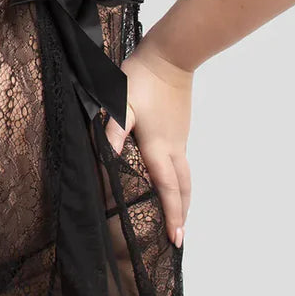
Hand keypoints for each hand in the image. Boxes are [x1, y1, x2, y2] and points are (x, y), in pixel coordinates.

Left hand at [105, 37, 192, 247]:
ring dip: (184, 198)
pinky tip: (173, 181)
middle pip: (182, 187)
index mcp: (157, 146)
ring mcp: (179, 137)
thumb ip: (114, 131)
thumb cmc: (140, 78)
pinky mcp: (179, 128)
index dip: (172, 215)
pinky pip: (182, 162)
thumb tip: (110, 157)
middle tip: (179, 237)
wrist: (170, 56)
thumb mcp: (120, 104)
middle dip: (181, 213)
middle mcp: (173, 147)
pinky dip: (181, 180)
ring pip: (185, 175)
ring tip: (181, 215)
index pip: (167, 188)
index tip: (176, 239)